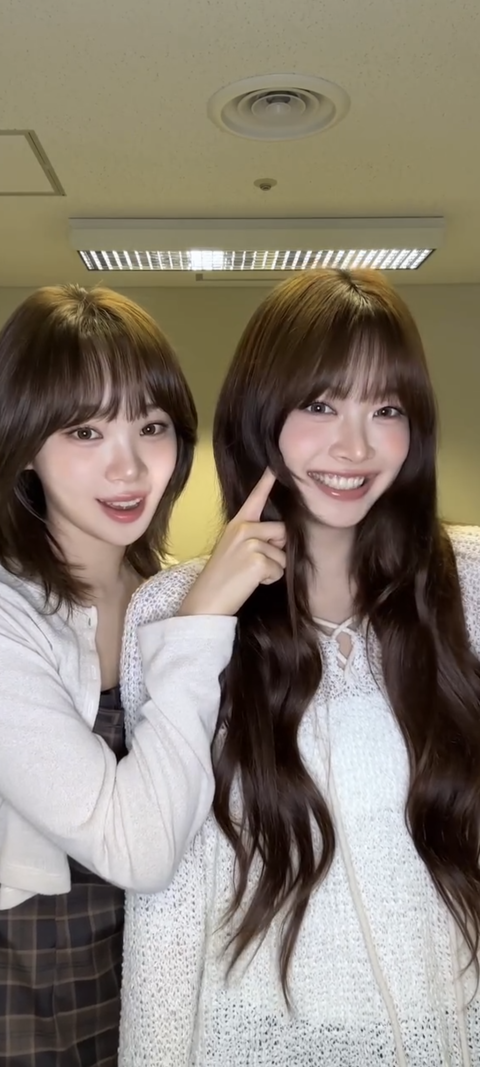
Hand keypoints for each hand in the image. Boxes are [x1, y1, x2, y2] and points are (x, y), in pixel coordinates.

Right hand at [178, 469, 285, 616]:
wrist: (206, 600)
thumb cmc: (221, 577)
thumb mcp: (233, 548)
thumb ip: (253, 536)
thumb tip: (279, 536)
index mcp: (237, 523)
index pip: (256, 498)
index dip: (268, 481)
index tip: (276, 465)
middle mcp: (244, 528)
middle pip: (282, 532)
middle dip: (277, 549)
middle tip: (253, 564)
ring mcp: (251, 543)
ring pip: (283, 554)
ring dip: (273, 568)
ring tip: (249, 575)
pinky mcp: (258, 560)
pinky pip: (280, 569)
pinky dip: (270, 579)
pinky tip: (251, 582)